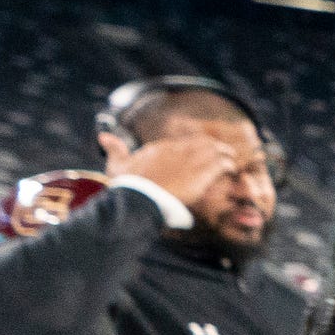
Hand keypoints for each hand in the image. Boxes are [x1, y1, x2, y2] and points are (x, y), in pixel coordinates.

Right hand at [111, 128, 245, 216]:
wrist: (140, 196)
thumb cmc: (128, 185)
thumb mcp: (117, 165)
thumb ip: (114, 150)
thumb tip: (103, 137)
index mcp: (160, 147)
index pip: (183, 143)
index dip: (194, 148)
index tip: (200, 155)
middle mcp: (178, 149)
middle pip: (202, 142)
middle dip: (214, 148)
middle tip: (222, 155)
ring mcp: (191, 159)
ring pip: (215, 149)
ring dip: (225, 155)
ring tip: (230, 161)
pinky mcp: (202, 172)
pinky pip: (222, 162)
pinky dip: (228, 165)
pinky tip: (231, 169)